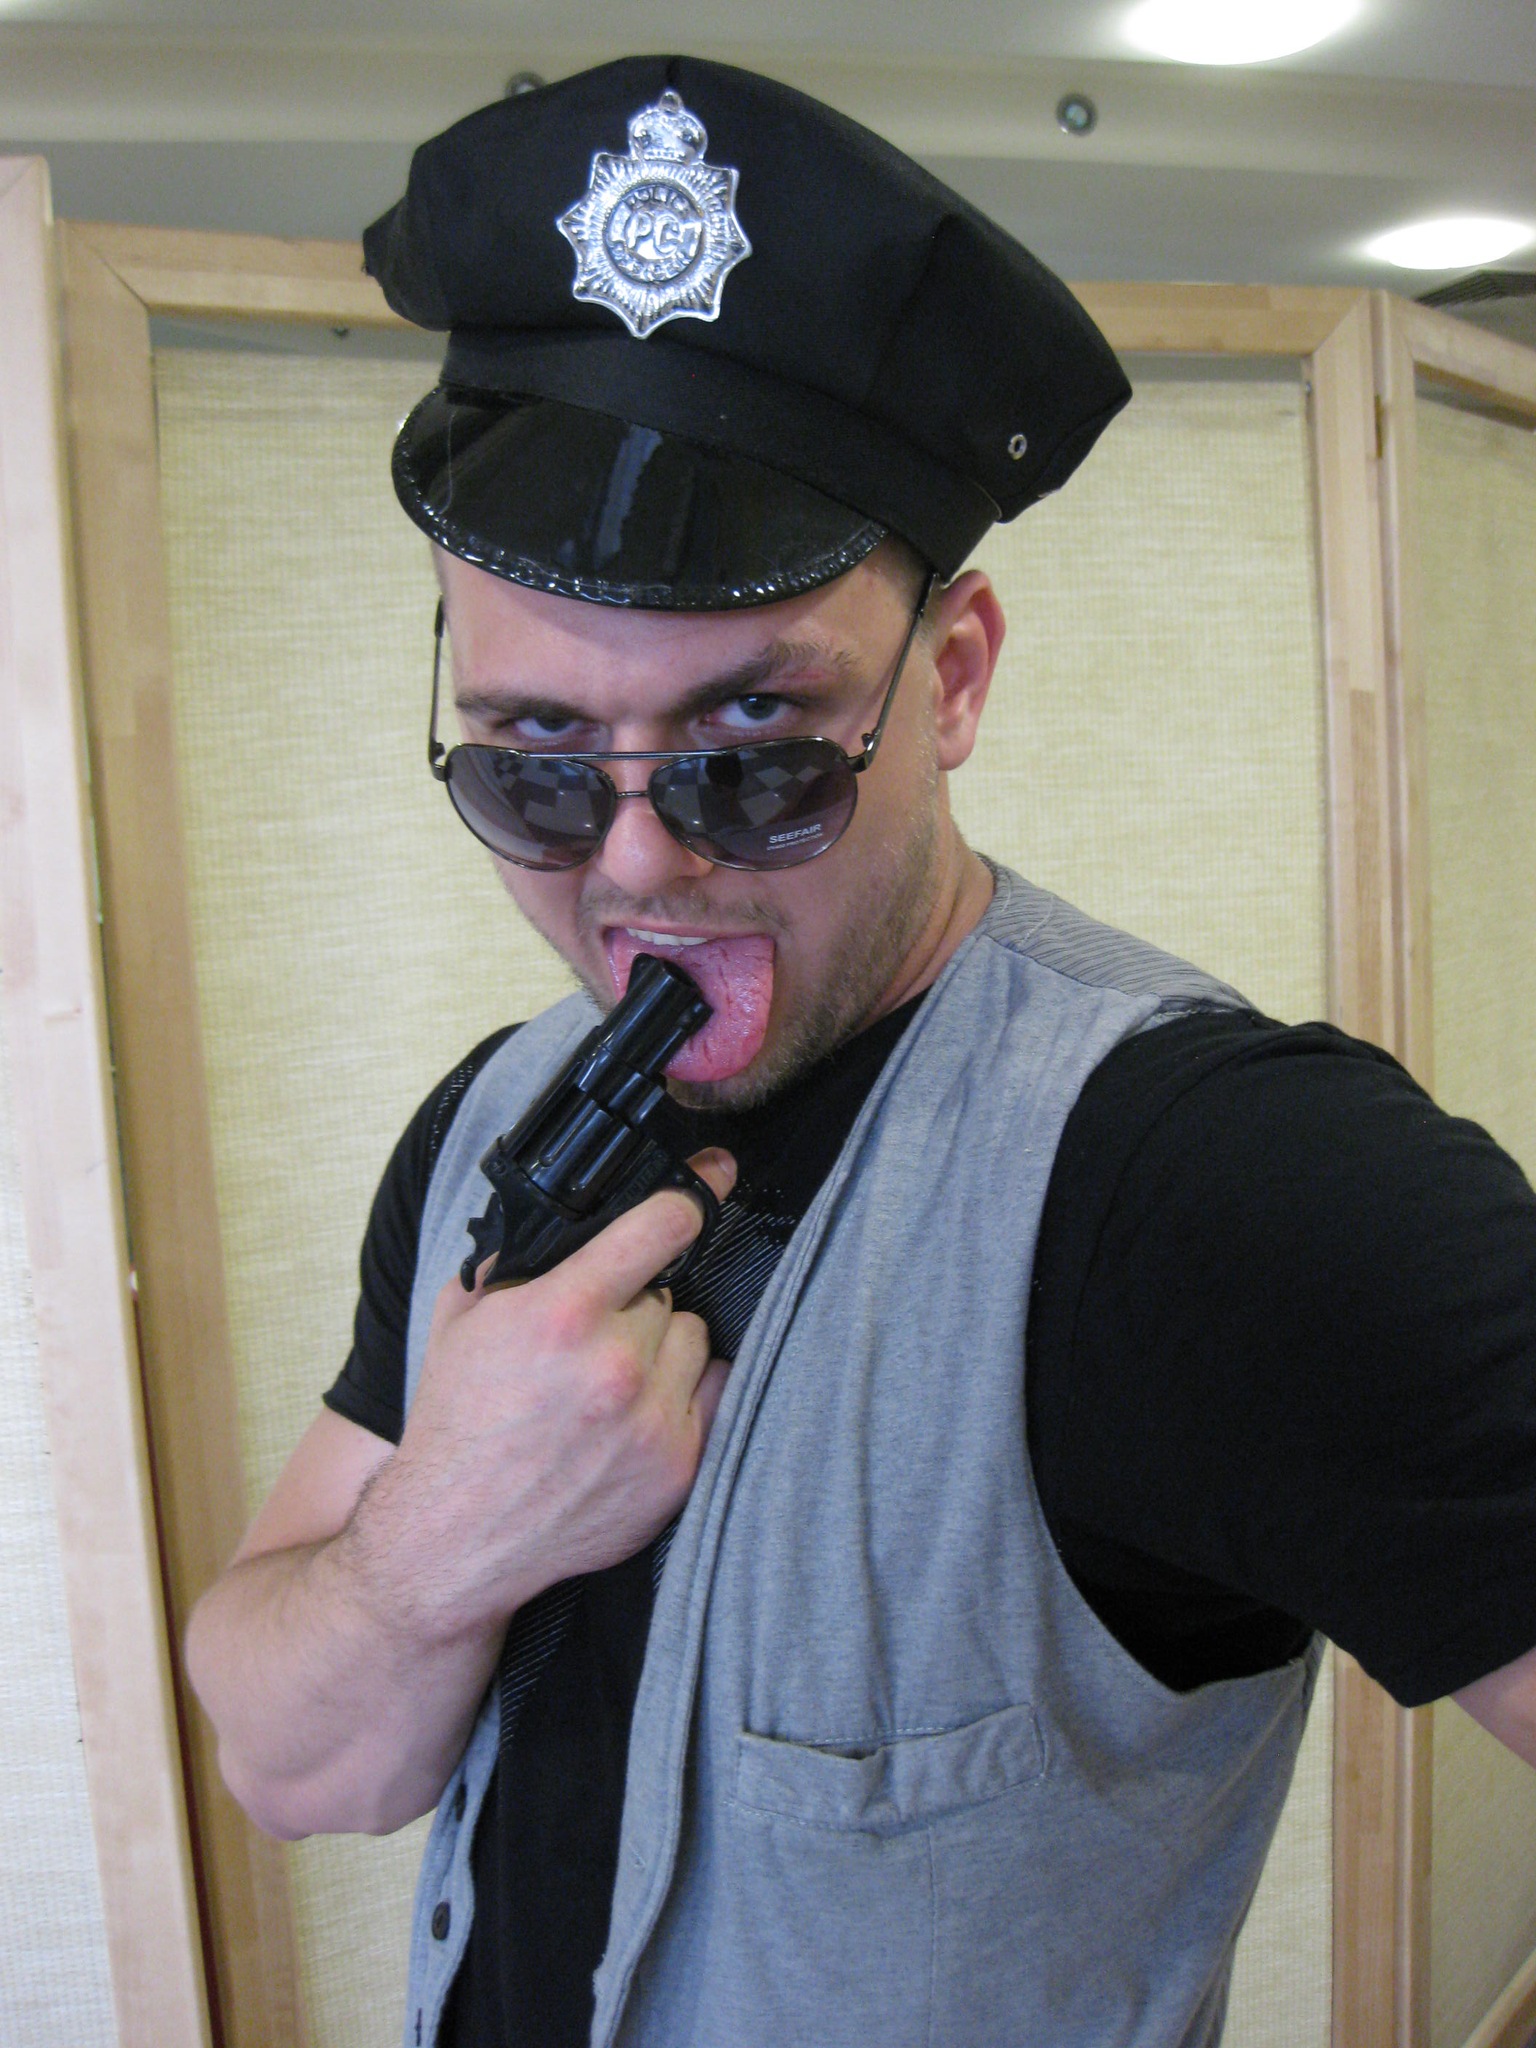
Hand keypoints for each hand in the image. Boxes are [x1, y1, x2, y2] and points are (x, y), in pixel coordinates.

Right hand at [349, 1149, 736, 1644]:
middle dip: (635, 1304)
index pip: (662, 1225)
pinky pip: (713, 1394)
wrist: (454, 1537)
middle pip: (668, 1292)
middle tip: (592, 1337)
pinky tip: (637, 1412)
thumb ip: (520, 1261)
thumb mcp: (464, 1320)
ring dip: (663, 1349)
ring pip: (694, 1339)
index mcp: (561, 1313)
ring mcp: (652, 1421)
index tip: (712, 1178)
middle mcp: (615, 1364)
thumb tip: (571, 1220)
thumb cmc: (457, 1424)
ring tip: (610, 1380)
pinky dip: (683, 1395)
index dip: (689, 1196)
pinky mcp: (678, 1468)